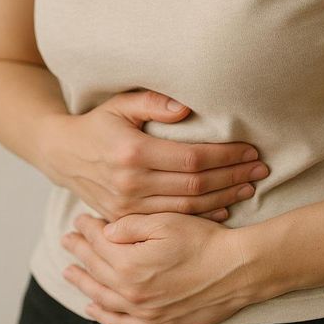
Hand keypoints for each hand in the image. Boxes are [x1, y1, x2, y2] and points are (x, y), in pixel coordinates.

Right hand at [42, 89, 268, 222]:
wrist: (62, 155)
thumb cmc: (98, 124)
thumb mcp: (121, 103)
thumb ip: (153, 102)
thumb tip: (187, 108)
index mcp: (133, 152)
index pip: (192, 159)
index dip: (225, 156)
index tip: (250, 151)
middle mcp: (131, 183)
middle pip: (195, 186)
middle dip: (233, 177)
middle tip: (260, 170)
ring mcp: (128, 206)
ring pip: (188, 208)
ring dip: (224, 199)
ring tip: (250, 188)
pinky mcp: (126, 219)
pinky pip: (171, 222)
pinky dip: (201, 217)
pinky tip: (224, 209)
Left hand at [60, 211, 258, 323]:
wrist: (237, 270)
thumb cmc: (204, 241)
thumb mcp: (165, 221)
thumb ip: (130, 226)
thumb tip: (105, 230)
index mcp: (129, 264)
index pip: (98, 244)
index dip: (87, 229)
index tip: (79, 219)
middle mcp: (131, 292)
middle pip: (96, 270)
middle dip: (79, 252)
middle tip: (68, 240)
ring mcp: (144, 313)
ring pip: (102, 298)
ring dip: (83, 283)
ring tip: (70, 272)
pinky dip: (104, 316)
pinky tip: (93, 308)